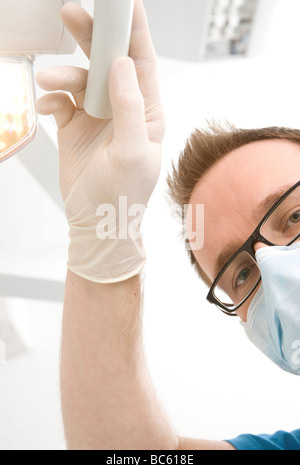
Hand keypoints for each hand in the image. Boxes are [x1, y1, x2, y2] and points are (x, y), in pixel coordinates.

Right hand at [35, 0, 164, 282]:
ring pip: (80, 78)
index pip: (142, 62)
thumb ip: (129, 107)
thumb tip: (122, 65)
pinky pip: (60, 100)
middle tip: (72, 13)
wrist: (96, 222)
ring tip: (49, 80)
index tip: (123, 2)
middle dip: (91, 36)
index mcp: (146, 111)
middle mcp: (122, 108)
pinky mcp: (74, 126)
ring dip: (63, 74)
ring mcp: (97, 116)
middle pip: (108, 61)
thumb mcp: (131, 153)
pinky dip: (52, 99)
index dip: (133, 29)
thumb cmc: (122, 195)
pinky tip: (48, 108)